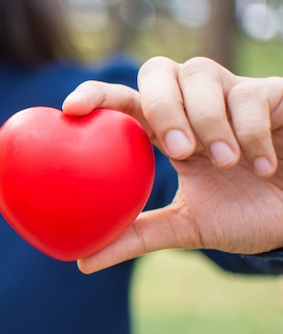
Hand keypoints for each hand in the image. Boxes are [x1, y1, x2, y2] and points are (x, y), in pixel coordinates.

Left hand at [62, 56, 282, 272]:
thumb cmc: (244, 213)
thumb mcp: (186, 227)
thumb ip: (138, 236)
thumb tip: (82, 263)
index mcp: (166, 130)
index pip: (124, 100)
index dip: (97, 95)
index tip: (70, 109)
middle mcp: (193, 103)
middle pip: (157, 71)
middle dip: (162, 105)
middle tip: (177, 150)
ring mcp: (231, 93)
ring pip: (200, 73)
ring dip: (208, 121)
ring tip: (227, 163)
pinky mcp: (273, 94)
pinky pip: (250, 94)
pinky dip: (251, 133)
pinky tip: (261, 166)